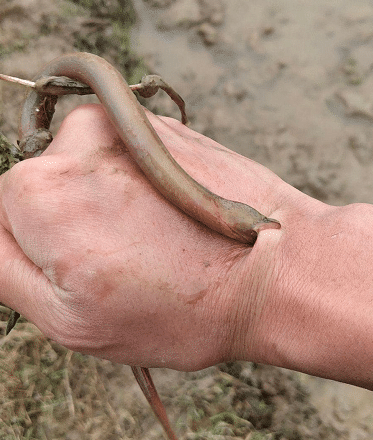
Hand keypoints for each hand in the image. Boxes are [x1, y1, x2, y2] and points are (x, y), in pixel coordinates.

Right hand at [0, 103, 287, 369]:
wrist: (279, 267)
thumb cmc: (181, 308)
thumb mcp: (71, 320)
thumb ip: (4, 269)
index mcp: (37, 194)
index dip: (37, 256)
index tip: (82, 273)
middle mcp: (71, 143)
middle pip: (35, 190)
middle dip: (65, 229)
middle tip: (124, 265)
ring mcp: (116, 122)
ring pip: (74, 170)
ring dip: (100, 204)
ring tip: (153, 241)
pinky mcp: (151, 119)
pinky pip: (111, 153)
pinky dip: (129, 183)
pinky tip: (168, 218)